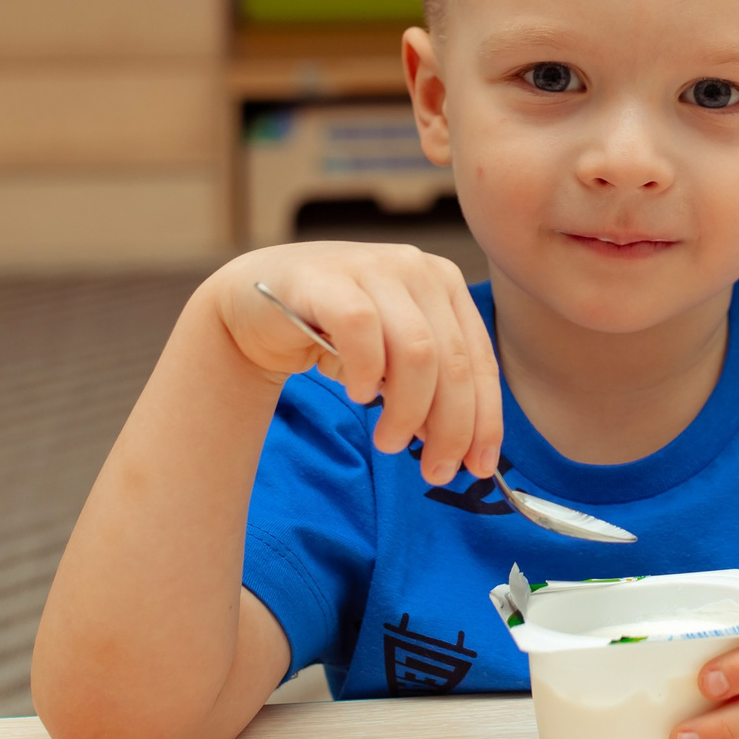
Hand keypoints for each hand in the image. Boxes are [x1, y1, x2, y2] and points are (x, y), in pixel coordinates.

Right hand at [211, 242, 500, 485]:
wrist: (253, 304)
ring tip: (388, 442)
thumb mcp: (393, 361)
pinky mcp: (327, 279)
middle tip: (435, 471)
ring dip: (408, 410)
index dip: (485, 418)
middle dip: (451, 427)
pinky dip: (366, 372)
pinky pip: (362, 330)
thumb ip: (429, 390)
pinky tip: (358, 394)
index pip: (479, 359)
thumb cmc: (333, 334)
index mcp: (444, 284)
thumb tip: (462, 446)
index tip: (480, 466)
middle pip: (452, 362)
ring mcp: (372, 267)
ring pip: (416, 352)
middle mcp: (415, 268)